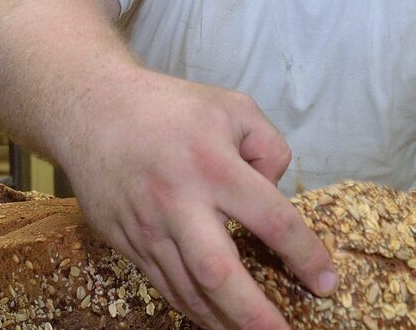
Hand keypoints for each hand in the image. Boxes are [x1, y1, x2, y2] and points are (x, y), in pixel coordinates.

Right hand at [60, 68, 337, 329]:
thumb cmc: (167, 107)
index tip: (325, 282)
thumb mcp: (231, 108)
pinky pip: (162, 284)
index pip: (272, 220)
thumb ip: (269, 147)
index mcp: (214, 165)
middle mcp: (179, 201)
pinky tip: (214, 318)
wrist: (90, 111)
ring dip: (222, 321)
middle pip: (219, 272)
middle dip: (253, 313)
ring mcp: (148, 226)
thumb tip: (277, 191)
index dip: (305, 256)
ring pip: (187, 290)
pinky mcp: (125, 240)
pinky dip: (191, 307)